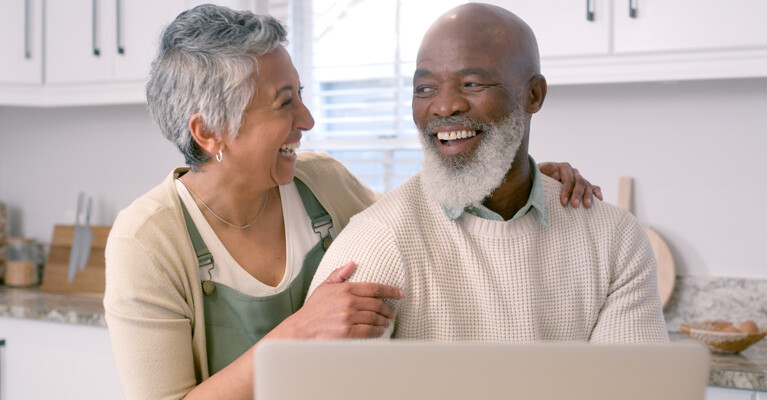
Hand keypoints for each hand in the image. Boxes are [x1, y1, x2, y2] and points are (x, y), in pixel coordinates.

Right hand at [275, 262, 403, 338]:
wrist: (302, 328)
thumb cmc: (313, 308)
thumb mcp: (324, 287)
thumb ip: (339, 274)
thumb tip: (352, 263)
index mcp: (346, 289)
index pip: (374, 288)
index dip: (391, 290)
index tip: (401, 293)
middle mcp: (349, 302)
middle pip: (378, 304)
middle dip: (389, 309)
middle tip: (392, 313)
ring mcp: (348, 317)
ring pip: (375, 318)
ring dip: (384, 321)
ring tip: (387, 322)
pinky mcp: (347, 331)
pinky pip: (369, 331)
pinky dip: (377, 331)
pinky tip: (380, 331)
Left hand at [538, 161, 602, 207]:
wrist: (538, 179)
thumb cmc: (537, 178)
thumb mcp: (537, 174)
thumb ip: (544, 173)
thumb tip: (556, 174)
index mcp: (562, 167)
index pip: (568, 178)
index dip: (567, 190)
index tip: (563, 202)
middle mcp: (572, 171)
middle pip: (579, 181)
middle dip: (578, 194)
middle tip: (575, 206)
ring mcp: (578, 178)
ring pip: (587, 185)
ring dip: (588, 195)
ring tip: (586, 206)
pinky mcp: (582, 184)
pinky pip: (593, 186)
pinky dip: (597, 192)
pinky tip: (600, 199)